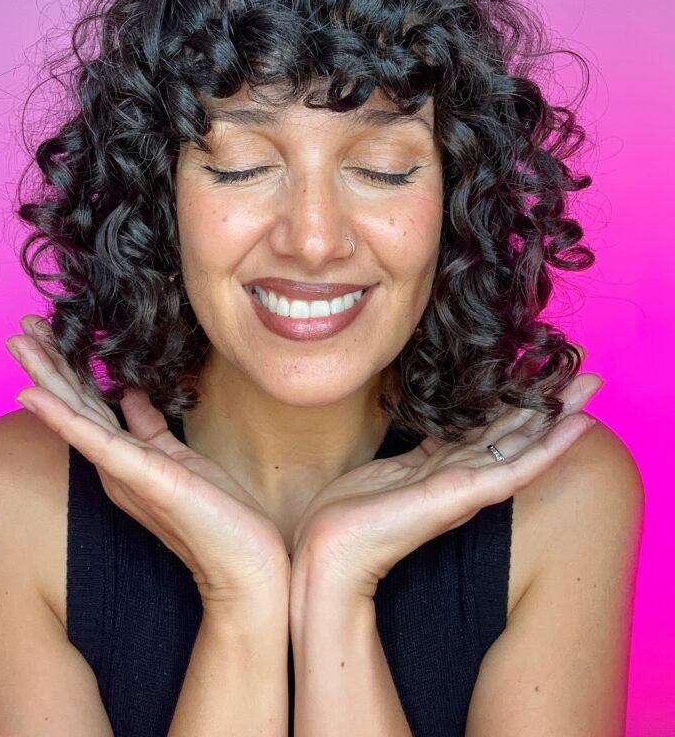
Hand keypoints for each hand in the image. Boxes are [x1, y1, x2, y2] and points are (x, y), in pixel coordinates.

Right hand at [5, 315, 289, 611]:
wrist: (244, 564)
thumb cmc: (217, 514)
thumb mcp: (178, 457)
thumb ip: (150, 426)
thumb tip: (132, 393)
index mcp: (124, 457)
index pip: (89, 403)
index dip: (67, 367)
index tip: (46, 331)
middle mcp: (114, 465)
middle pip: (74, 404)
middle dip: (46, 363)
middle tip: (18, 327)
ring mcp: (123, 471)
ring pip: (76, 414)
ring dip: (44, 376)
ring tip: (17, 342)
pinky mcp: (141, 476)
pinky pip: (95, 440)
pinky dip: (62, 417)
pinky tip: (34, 396)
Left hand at [289, 352, 601, 601]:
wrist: (330, 550)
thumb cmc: (349, 512)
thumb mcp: (388, 469)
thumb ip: (416, 452)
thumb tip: (431, 428)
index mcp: (445, 467)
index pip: (490, 427)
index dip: (517, 400)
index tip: (538, 372)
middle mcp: (463, 476)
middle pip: (515, 432)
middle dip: (549, 402)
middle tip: (585, 374)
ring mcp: (467, 487)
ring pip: (525, 444)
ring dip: (561, 415)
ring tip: (591, 387)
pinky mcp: (465, 496)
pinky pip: (518, 466)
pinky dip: (550, 445)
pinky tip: (576, 425)